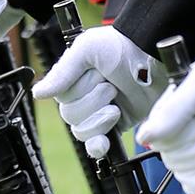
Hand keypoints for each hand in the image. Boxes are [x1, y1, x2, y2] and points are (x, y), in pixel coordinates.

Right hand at [33, 27, 161, 157]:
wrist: (155, 60)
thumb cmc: (123, 47)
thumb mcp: (88, 48)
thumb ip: (63, 71)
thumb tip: (38, 93)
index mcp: (74, 78)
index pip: (62, 99)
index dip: (80, 90)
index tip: (98, 75)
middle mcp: (83, 96)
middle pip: (70, 117)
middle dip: (93, 103)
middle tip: (112, 87)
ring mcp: (99, 112)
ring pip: (81, 132)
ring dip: (100, 120)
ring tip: (117, 106)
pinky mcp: (115, 126)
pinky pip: (95, 146)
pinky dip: (97, 146)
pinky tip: (102, 143)